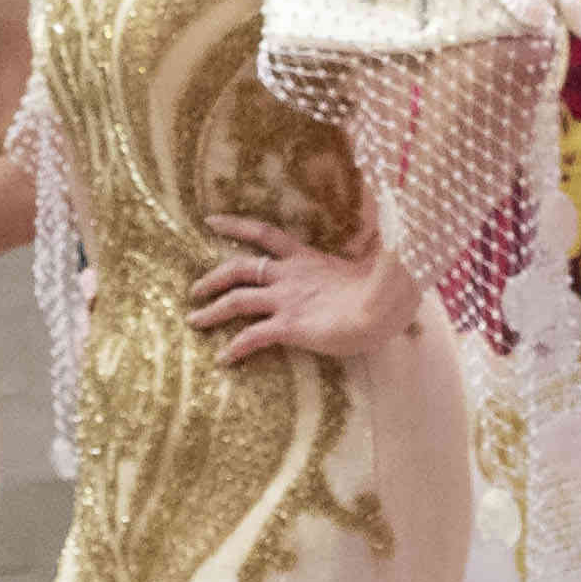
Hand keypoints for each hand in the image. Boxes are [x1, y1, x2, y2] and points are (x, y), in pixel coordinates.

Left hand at [181, 213, 413, 366]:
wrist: (386, 307)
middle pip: (239, 266)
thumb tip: (382, 247)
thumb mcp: (367, 267)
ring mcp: (287, 300)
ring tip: (194, 320)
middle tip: (194, 290)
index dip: (236, 225)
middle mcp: (290, 275)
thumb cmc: (386, 289)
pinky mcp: (289, 325)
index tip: (211, 221)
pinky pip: (252, 337)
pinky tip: (223, 360)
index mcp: (306, 258)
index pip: (265, 233)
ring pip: (236, 300)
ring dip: (211, 311)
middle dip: (213, 277)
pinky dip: (234, 348)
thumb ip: (361, 259)